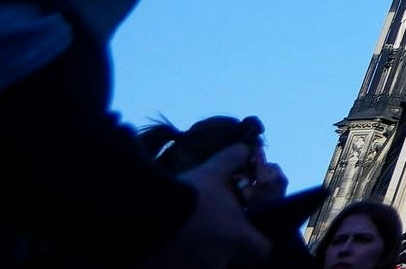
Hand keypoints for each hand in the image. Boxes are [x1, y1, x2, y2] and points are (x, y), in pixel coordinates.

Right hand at [149, 145, 269, 268]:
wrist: (143, 212)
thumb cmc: (187, 194)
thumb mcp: (212, 171)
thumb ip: (232, 160)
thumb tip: (245, 148)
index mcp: (237, 237)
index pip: (262, 249)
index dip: (255, 241)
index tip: (242, 233)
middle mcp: (219, 260)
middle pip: (229, 258)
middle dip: (219, 246)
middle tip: (205, 230)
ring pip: (202, 263)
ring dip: (195, 253)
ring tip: (181, 236)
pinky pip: (176, 266)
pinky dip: (173, 259)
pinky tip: (165, 244)